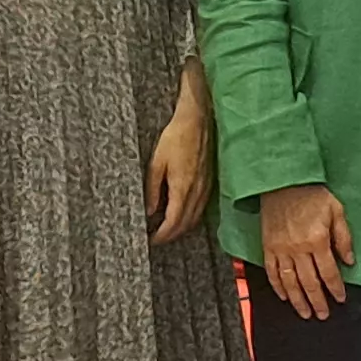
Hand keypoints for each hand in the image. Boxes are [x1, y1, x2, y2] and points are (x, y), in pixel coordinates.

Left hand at [147, 69, 213, 242]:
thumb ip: (152, 189)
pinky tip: (182, 214)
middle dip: (170, 236)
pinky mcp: (210, 182)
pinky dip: (190, 217)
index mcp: (183, 188)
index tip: (151, 239)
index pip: (173, 223)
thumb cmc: (177, 136)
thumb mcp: (157, 163)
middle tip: (156, 238)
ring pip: (194, 218)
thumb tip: (150, 211)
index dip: (161, 235)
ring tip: (166, 230)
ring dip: (181, 228)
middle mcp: (197, 192)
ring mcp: (206, 188)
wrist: (199, 120)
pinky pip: (201, 208)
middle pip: (185, 225)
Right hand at [259, 184, 353, 318]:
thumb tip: (349, 260)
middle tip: (323, 314)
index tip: (340, 299)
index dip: (335, 288)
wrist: (283, 181)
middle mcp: (298, 248)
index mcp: (317, 240)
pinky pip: (272, 272)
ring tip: (305, 313)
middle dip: (318, 301)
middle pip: (309, 282)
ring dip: (298, 301)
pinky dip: (278, 287)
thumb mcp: (336, 210)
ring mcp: (281, 249)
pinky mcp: (268, 246)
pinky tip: (284, 297)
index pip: (328, 272)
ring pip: (290, 282)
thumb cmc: (311, 193)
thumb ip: (343, 237)